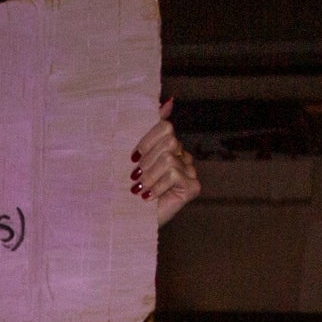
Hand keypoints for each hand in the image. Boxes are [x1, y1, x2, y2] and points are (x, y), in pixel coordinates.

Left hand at [132, 101, 199, 226]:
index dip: (147, 140)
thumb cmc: (128, 190)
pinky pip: (174, 174)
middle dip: (147, 159)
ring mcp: (190, 171)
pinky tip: (148, 197)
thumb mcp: (134, 157)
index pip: (165, 127)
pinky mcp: (193, 187)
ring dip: (149, 176)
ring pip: (169, 158)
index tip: (132, 159)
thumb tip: (169, 101)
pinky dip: (157, 186)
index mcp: (168, 146)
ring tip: (139, 189)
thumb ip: (147, 129)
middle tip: (135, 177)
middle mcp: (182, 156)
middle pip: (169, 140)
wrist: (128, 220)